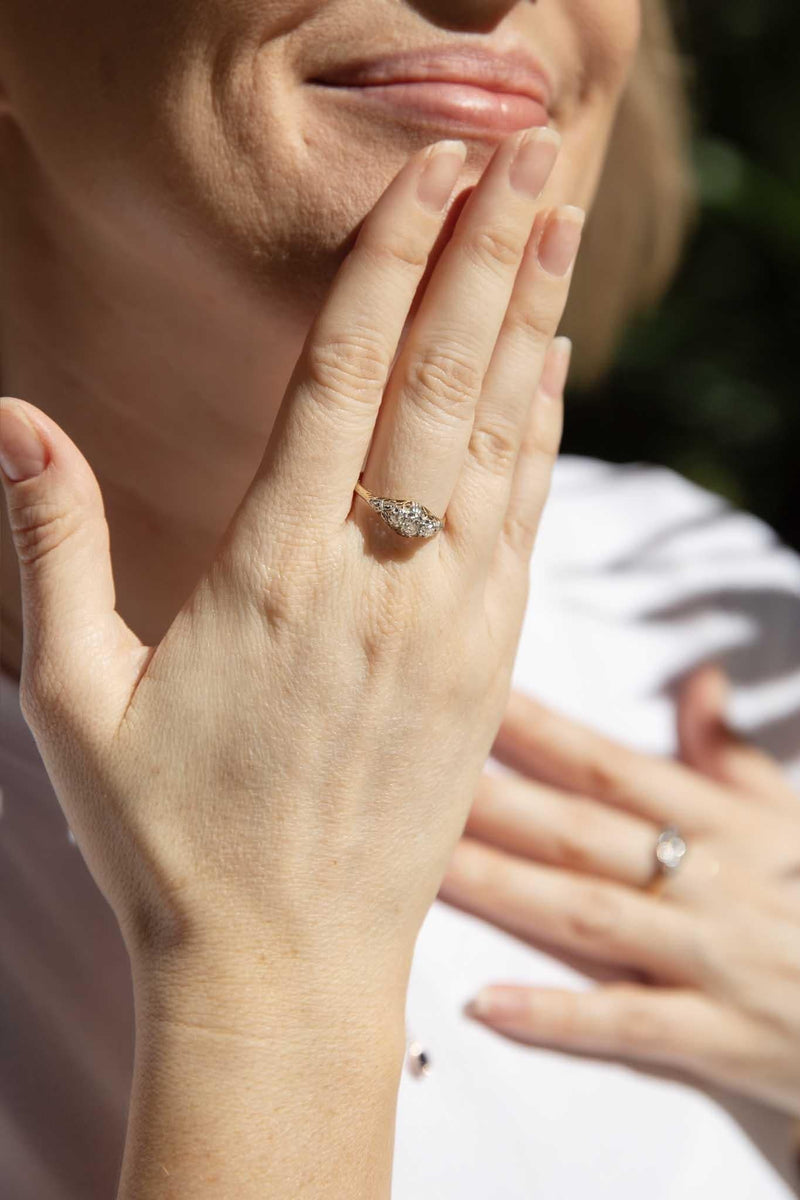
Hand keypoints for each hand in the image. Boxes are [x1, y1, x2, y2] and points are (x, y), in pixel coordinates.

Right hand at [0, 127, 581, 1009]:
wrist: (284, 966)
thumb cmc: (168, 838)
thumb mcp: (73, 696)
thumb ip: (51, 545)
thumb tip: (11, 418)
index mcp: (270, 576)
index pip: (343, 377)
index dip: (389, 261)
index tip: (430, 172)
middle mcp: (375, 586)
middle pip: (441, 384)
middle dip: (484, 252)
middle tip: (524, 147)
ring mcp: (448, 627)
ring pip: (500, 441)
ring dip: (530, 320)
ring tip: (557, 219)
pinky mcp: (488, 668)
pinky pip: (525, 522)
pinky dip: (544, 433)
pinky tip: (553, 367)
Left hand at [439, 665, 799, 1118]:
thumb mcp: (788, 816)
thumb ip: (732, 753)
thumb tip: (698, 680)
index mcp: (714, 821)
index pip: (601, 763)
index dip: (528, 729)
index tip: (460, 698)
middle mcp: (702, 879)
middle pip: (575, 831)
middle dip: (487, 804)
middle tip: (401, 778)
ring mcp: (709, 957)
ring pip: (584, 914)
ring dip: (501, 890)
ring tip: (419, 876)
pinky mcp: (720, 1035)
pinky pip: (628, 1023)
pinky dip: (558, 1015)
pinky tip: (486, 1004)